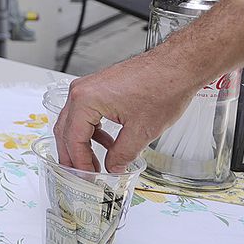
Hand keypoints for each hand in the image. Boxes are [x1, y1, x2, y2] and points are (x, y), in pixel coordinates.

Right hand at [54, 53, 202, 172]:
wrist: (178, 66)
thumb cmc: (163, 87)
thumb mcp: (142, 131)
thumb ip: (123, 154)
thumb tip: (113, 167)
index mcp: (85, 100)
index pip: (73, 139)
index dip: (79, 162)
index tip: (87, 177)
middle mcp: (80, 92)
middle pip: (66, 131)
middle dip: (73, 155)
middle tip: (82, 174)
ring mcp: (88, 88)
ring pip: (74, 122)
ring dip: (82, 144)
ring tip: (95, 162)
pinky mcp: (98, 87)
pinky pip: (85, 113)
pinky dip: (91, 131)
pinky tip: (106, 142)